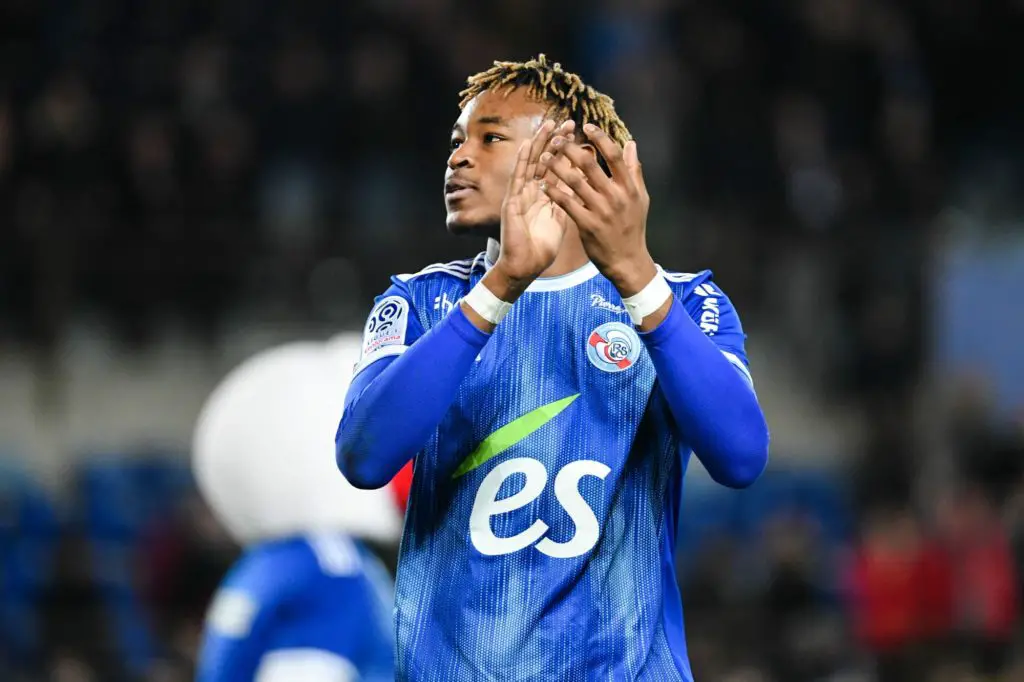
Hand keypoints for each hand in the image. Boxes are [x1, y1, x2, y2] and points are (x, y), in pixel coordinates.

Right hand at [491, 119, 571, 296]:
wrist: (524, 267)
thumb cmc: (540, 249)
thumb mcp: (560, 222)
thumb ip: (568, 203)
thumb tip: (582, 188)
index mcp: (546, 197)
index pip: (558, 169)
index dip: (568, 152)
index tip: (580, 135)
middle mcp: (533, 192)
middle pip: (546, 161)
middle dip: (556, 141)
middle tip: (569, 122)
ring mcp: (521, 194)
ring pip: (532, 164)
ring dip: (540, 144)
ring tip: (549, 125)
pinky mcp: (512, 201)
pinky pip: (518, 178)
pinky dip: (523, 161)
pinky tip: (528, 145)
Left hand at [539, 123, 655, 296]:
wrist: (628, 260)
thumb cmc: (633, 227)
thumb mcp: (640, 198)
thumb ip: (634, 170)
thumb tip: (631, 143)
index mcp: (629, 187)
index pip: (614, 155)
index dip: (599, 138)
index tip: (585, 127)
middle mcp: (616, 196)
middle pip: (590, 164)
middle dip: (570, 148)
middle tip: (556, 139)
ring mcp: (601, 211)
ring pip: (574, 182)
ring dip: (556, 167)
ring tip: (544, 157)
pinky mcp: (587, 225)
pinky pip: (567, 203)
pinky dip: (554, 192)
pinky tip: (543, 184)